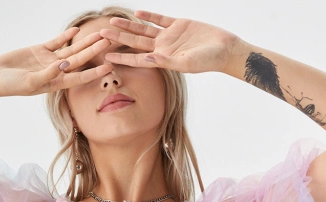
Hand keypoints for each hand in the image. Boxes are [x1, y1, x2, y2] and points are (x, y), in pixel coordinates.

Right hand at [0, 28, 114, 98]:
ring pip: (71, 50)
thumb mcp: (30, 82)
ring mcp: (48, 61)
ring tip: (99, 34)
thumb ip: (48, 74)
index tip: (109, 67)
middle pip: (79, 60)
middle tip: (109, 42)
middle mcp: (55, 72)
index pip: (79, 77)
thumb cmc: (10, 85)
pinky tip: (77, 31)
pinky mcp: (40, 50)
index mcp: (55, 83)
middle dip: (94, 51)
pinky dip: (66, 36)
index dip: (94, 72)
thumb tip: (65, 64)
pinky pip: (56, 42)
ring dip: (85, 42)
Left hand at [100, 10, 239, 74]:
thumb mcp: (186, 64)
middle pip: (135, 42)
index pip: (136, 59)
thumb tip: (146, 58)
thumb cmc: (207, 61)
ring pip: (143, 30)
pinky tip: (136, 13)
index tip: (105, 56)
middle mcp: (163, 48)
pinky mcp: (179, 25)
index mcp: (162, 60)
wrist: (224, 50)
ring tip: (112, 20)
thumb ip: (166, 61)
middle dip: (117, 38)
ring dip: (128, 26)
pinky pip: (159, 19)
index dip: (120, 57)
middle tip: (100, 34)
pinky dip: (148, 16)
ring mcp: (169, 36)